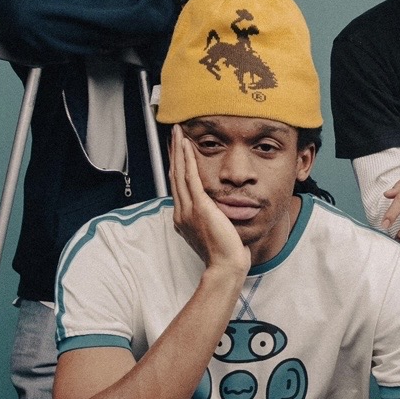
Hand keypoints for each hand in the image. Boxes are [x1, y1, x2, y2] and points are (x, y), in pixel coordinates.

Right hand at [169, 126, 250, 277]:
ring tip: (177, 133)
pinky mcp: (200, 206)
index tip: (177, 152)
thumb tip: (217, 211)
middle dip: (174, 153)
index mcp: (184, 219)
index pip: (178, 186)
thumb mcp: (215, 231)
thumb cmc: (225, 254)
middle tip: (173, 134)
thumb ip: (212, 218)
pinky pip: (191, 177)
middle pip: (174, 175)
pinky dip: (188, 159)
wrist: (226, 265)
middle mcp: (182, 212)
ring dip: (178, 150)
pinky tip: (186, 145)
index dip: (177, 166)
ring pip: (179, 173)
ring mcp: (188, 209)